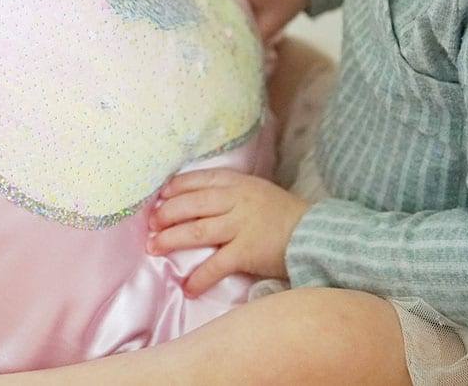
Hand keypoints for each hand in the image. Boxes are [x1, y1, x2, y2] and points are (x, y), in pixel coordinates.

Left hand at [146, 168, 310, 297]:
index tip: (160, 197)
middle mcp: (236, 201)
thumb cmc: (283, 214)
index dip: (175, 188)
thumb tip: (193, 200)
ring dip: (170, 240)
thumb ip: (229, 192)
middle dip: (166, 215)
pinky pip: (216, 265)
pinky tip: (187, 287)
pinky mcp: (247, 251)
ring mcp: (241, 225)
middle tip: (150, 226)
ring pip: (196, 230)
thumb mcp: (256, 191)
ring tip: (154, 248)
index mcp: (237, 183)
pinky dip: (199, 277)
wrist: (317, 234)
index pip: (198, 180)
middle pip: (190, 204)